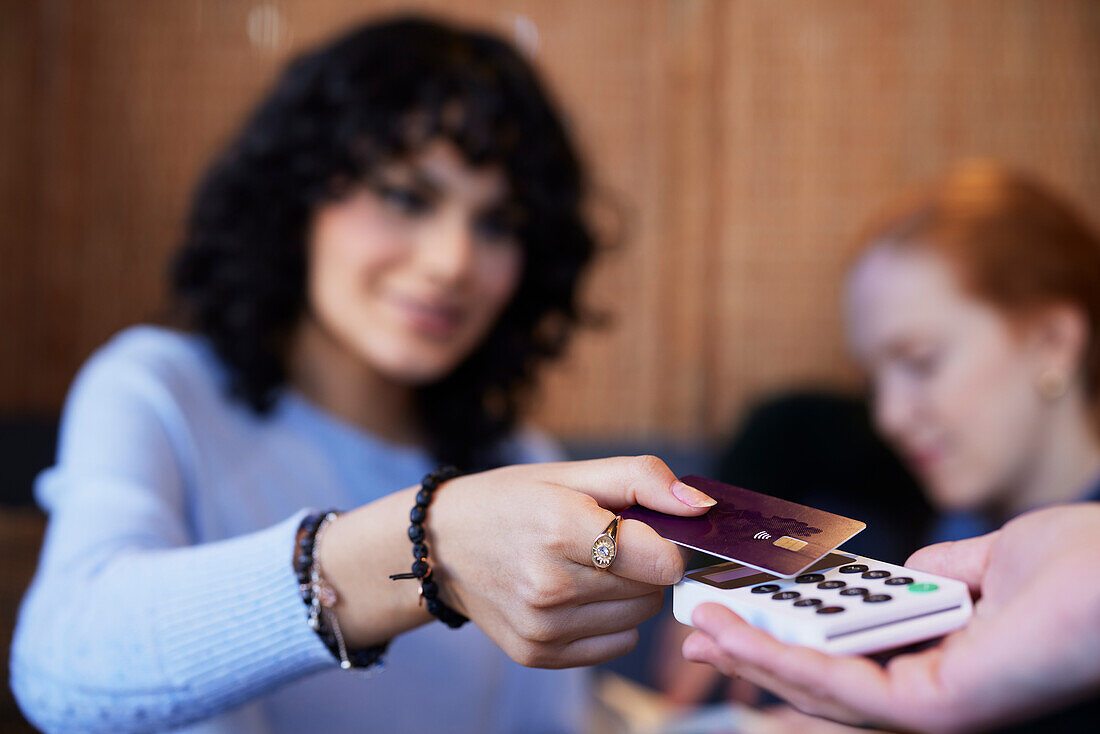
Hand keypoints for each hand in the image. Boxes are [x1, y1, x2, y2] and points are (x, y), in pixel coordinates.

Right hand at [429, 456, 713, 667]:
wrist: (441, 546)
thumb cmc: (513, 500)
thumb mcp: (572, 471)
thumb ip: (643, 479)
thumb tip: (702, 506)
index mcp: (561, 529)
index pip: (664, 560)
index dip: (667, 542)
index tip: (645, 529)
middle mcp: (551, 585)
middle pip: (653, 590)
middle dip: (644, 565)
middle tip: (607, 543)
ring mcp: (542, 626)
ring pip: (638, 618)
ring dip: (627, 593)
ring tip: (585, 567)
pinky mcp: (538, 654)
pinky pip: (615, 644)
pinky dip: (607, 620)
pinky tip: (573, 594)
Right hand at [682, 503, 1099, 732]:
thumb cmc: (1081, 567)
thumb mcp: (982, 563)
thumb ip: (929, 574)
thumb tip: (888, 574)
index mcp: (944, 661)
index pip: (847, 660)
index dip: (786, 640)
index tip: (739, 614)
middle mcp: (936, 696)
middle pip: (822, 684)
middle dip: (753, 659)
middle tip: (697, 634)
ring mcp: (936, 711)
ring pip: (823, 692)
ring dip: (754, 660)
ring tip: (701, 629)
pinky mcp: (939, 712)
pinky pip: (847, 689)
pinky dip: (788, 662)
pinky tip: (749, 639)